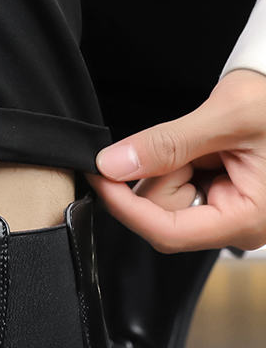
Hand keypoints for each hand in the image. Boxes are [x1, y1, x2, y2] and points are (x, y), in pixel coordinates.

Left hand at [87, 69, 265, 252]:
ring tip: (213, 141)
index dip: (125, 206)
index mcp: (245, 219)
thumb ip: (166, 144)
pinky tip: (210, 149)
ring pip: (164, 199)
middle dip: (164, 172)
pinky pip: (178, 187)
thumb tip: (114, 165)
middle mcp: (236, 226)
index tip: (101, 178)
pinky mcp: (220, 201)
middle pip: (161, 214)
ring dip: (175, 163)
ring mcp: (227, 215)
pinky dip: (182, 162)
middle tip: (199, 140)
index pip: (166, 232)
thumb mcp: (230, 115)